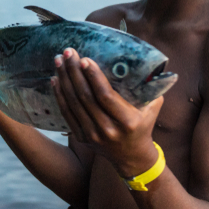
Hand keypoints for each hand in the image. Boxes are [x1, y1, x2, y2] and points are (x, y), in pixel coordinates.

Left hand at [52, 48, 163, 176]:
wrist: (132, 156)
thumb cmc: (143, 124)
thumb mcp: (153, 106)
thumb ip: (149, 86)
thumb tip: (144, 60)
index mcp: (127, 121)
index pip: (106, 96)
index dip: (94, 77)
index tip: (85, 59)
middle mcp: (108, 129)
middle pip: (86, 97)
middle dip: (74, 72)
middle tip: (68, 52)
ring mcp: (92, 135)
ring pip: (73, 104)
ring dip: (64, 80)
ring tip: (59, 60)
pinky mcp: (81, 138)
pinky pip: (67, 114)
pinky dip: (59, 96)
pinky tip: (55, 80)